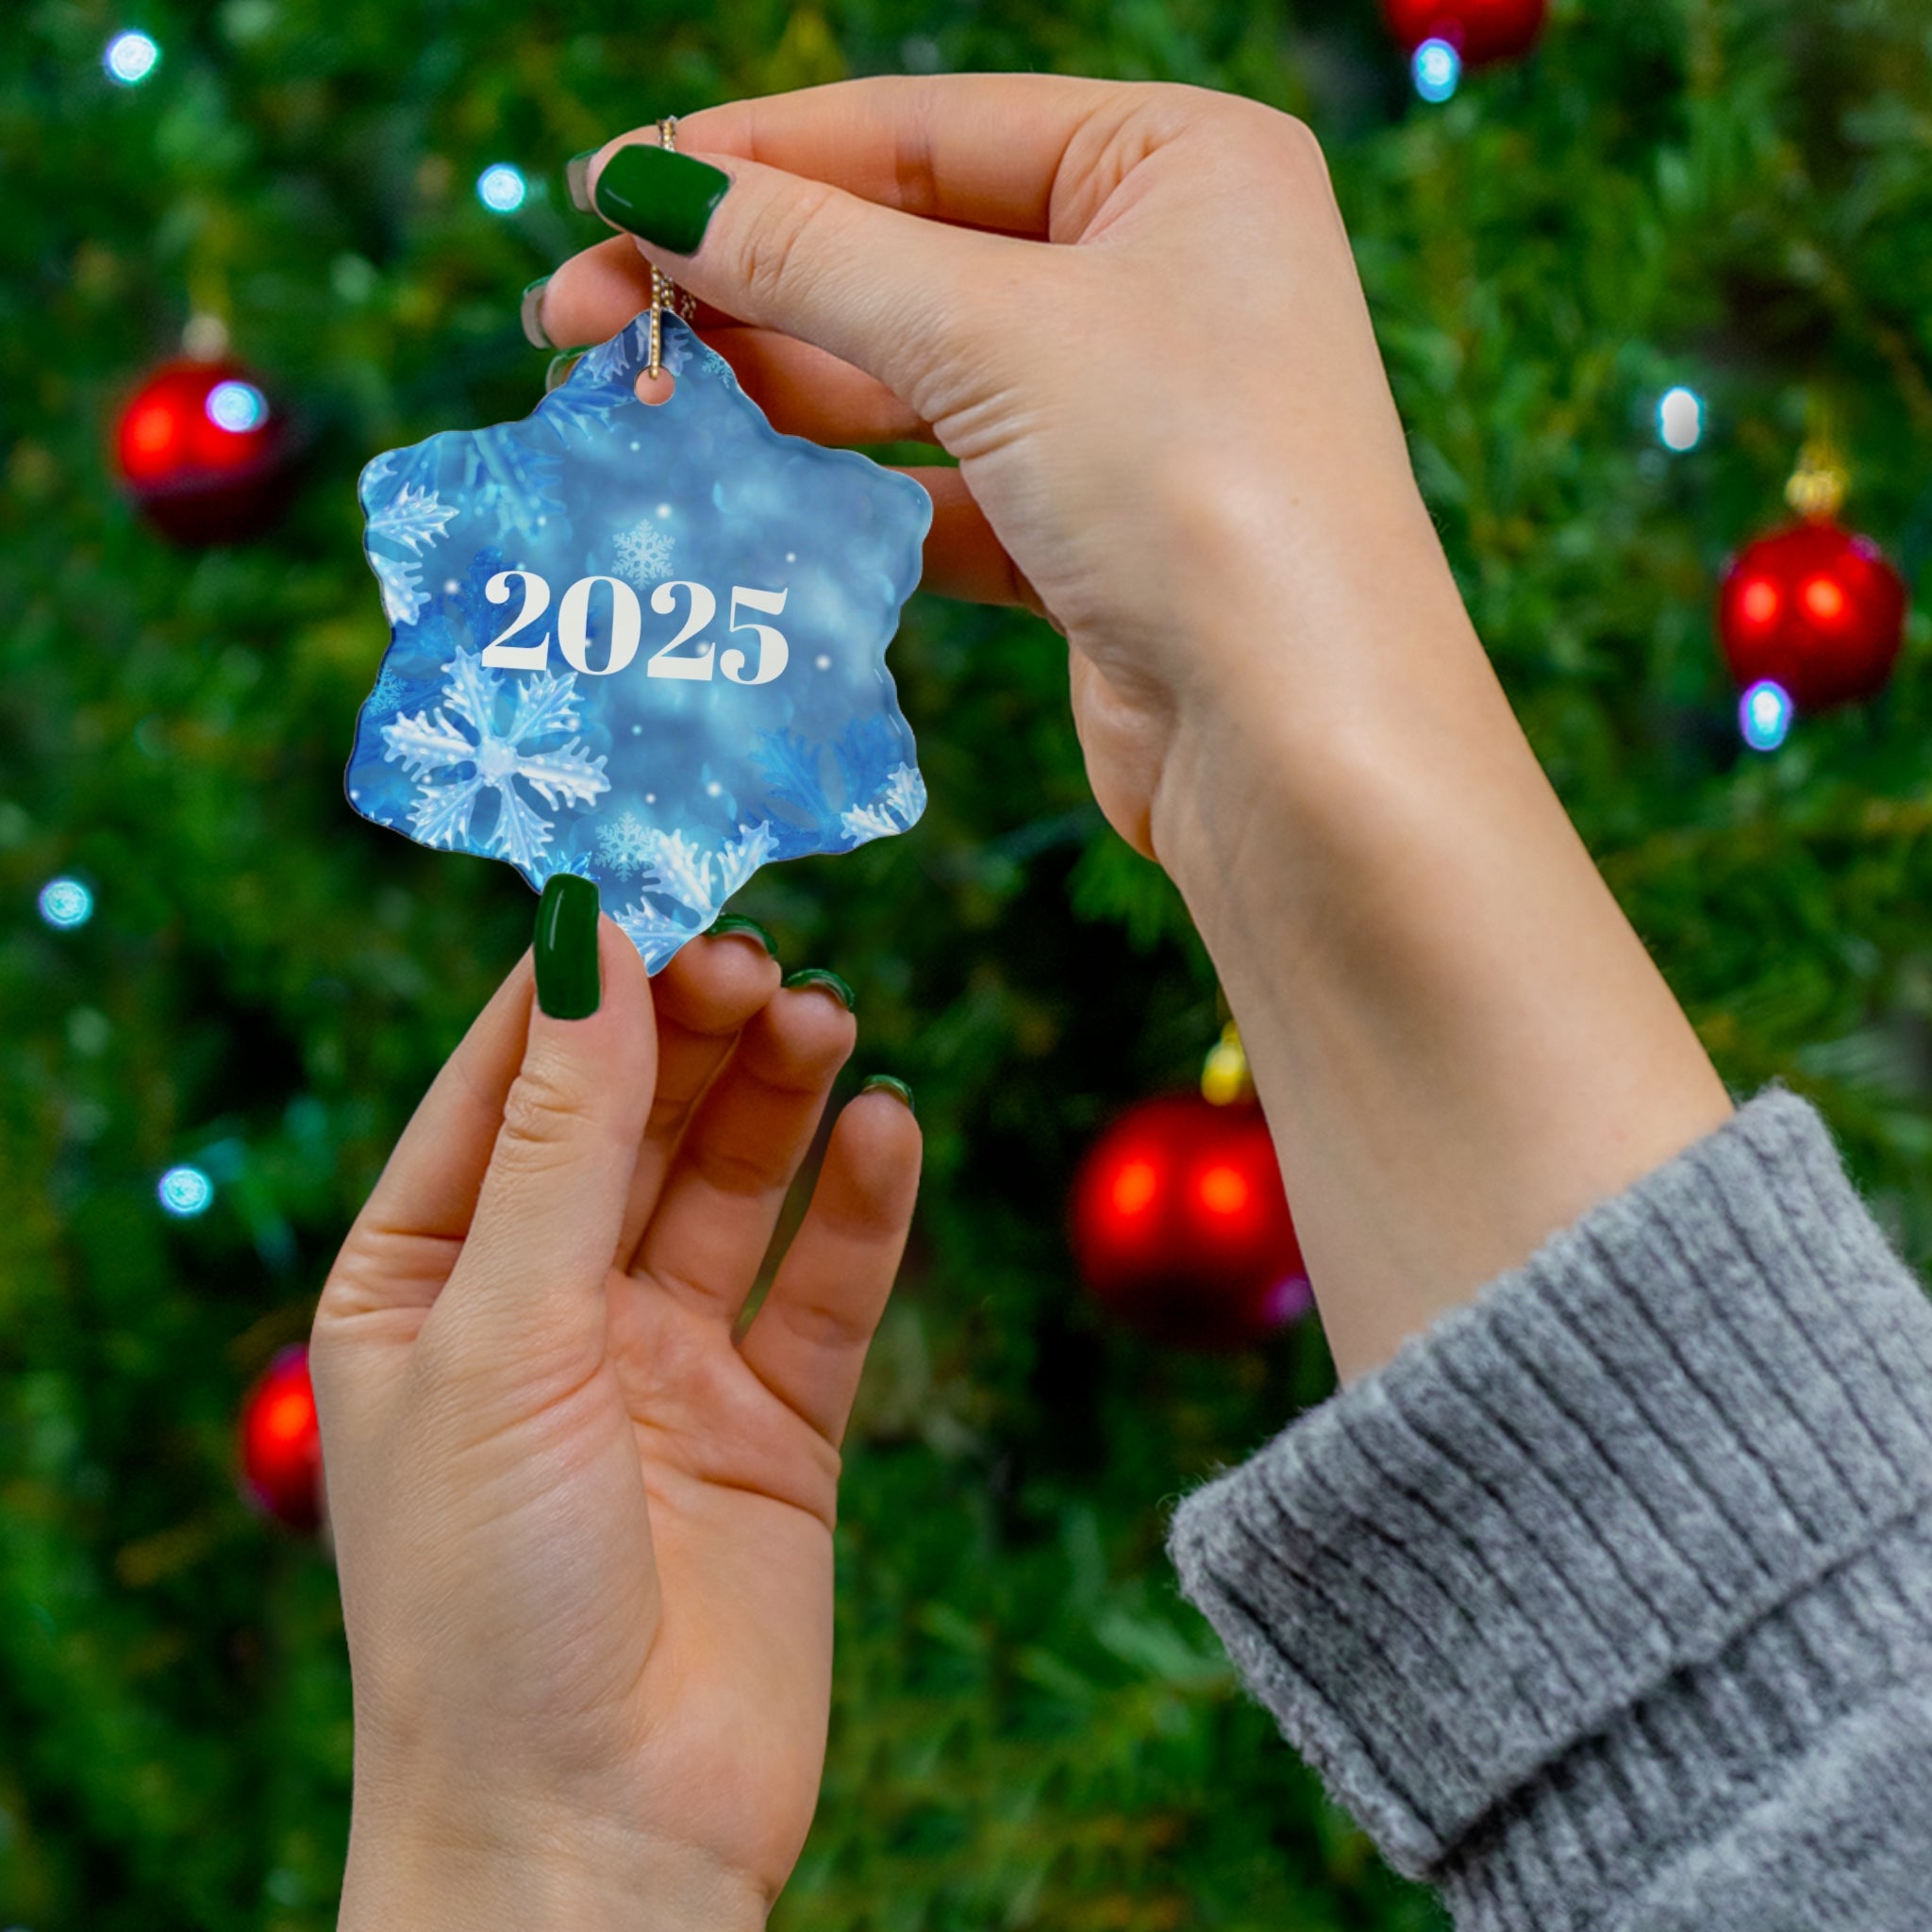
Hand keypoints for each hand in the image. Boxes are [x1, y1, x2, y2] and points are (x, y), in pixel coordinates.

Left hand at [312, 922, 918, 1929]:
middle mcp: (546, 1310)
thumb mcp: (501, 1337)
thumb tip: (588, 941)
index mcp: (426, 1282)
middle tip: (763, 954)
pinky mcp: (775, 1428)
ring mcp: (665, 1367)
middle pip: (632, 1120)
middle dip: (693, 1030)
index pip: (504, 1085)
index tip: (654, 878)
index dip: (578, 982)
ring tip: (828, 1016)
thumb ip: (559, 1139)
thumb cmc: (486, 1601)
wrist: (596, 1841)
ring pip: (733, 1185)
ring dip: (780, 1096)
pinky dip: (860, 1206)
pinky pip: (825, 1287)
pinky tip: (889, 1129)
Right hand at [538, 76, 1436, 858]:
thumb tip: (646, 189)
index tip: (601, 192)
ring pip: (914, 375)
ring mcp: (1131, 411)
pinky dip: (846, 496)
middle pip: (905, 250)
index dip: (750, 158)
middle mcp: (1164, 272)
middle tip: (573, 321)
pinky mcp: (1096, 537)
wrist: (1303, 749)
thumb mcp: (994, 335)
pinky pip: (941, 487)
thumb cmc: (1195, 489)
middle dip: (741, 283)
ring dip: (777, 388)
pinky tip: (743, 498)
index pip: (921, 129)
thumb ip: (812, 255)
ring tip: (636, 404)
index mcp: (1179, 162)